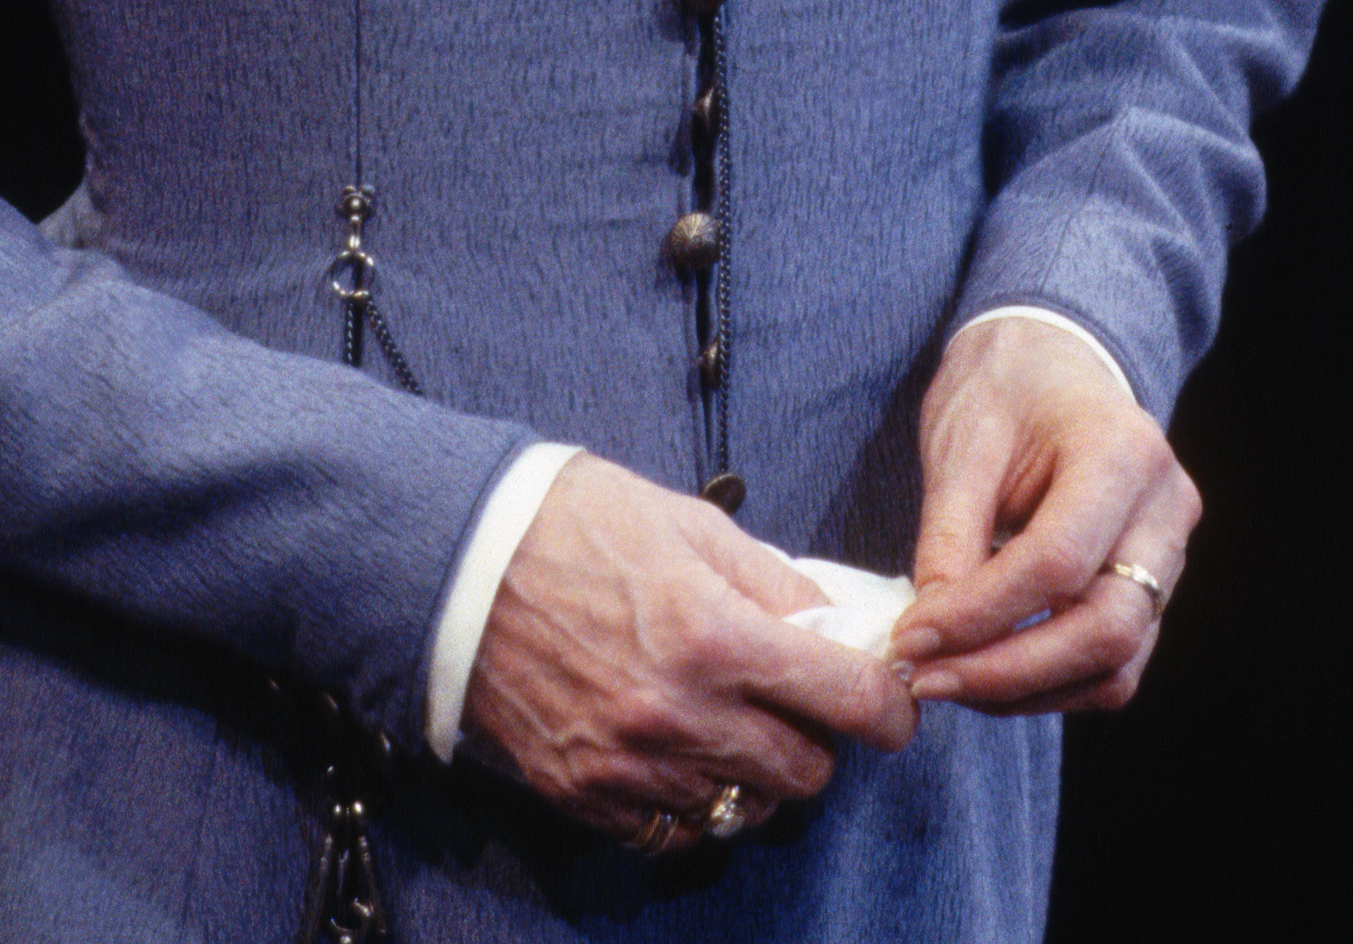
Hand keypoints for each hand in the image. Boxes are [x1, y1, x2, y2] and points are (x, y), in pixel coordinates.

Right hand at [460, 451, 918, 845]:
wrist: (460, 566)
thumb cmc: (579, 524)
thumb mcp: (691, 524)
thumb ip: (772, 582)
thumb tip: (835, 627)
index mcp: (716, 637)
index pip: (848, 702)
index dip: (888, 706)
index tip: (892, 700)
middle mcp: (682, 717)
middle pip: (806, 772)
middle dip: (817, 737)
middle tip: (795, 697)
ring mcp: (634, 768)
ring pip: (747, 808)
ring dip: (755, 770)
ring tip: (730, 719)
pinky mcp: (590, 798)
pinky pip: (678, 830)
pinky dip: (694, 798)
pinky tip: (678, 748)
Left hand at [889, 317, 1197, 713]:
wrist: (1051, 360)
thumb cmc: (1006, 386)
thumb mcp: (962, 444)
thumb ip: (949, 540)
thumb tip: (928, 639)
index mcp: (1123, 450)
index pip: (1058, 562)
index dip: (980, 616)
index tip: (911, 639)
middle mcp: (1166, 509)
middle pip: (1105, 630)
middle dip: (1007, 672)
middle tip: (925, 678)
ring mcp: (1170, 554)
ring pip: (1116, 666)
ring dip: (1026, 690)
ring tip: (947, 678)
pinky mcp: (1153, 589)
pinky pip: (1112, 665)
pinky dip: (1047, 683)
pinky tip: (985, 669)